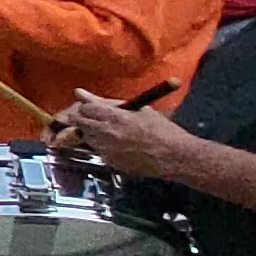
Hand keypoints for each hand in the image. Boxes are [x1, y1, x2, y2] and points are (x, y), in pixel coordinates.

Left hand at [54, 90, 196, 176]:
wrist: (176, 157)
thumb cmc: (162, 130)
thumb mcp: (138, 109)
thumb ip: (106, 102)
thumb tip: (80, 93)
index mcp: (115, 117)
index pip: (84, 108)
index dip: (86, 107)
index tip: (90, 107)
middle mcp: (107, 134)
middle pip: (79, 123)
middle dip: (83, 119)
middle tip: (93, 118)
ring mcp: (107, 150)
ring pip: (86, 138)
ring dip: (92, 132)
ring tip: (112, 131)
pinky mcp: (111, 163)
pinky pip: (98, 151)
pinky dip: (102, 146)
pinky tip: (119, 144)